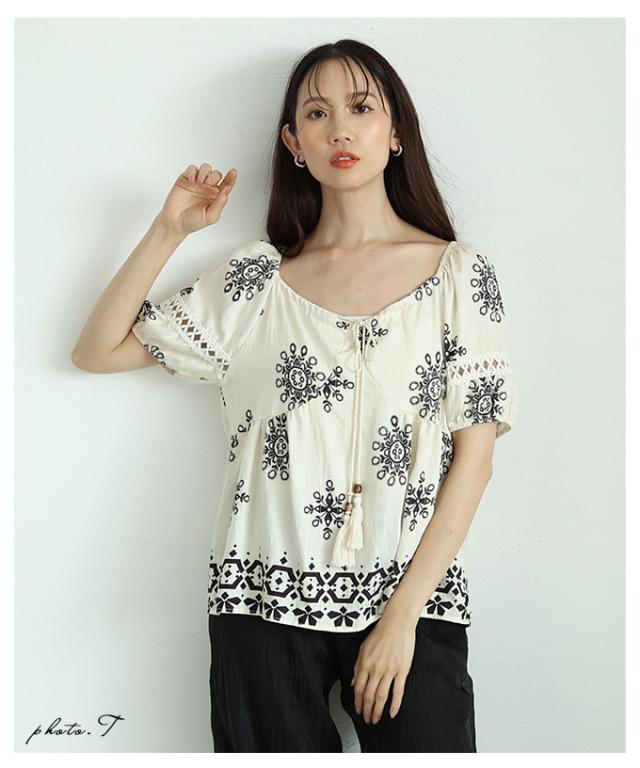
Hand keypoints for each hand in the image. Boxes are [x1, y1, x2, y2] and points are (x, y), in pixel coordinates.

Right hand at [156, 164, 237, 236]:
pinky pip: (192, 169)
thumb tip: (226, 191)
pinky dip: (193, 172)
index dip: (231, 178)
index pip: (226, 184)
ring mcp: (197, 183)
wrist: (175, 223)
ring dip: (205, 172)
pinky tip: (192, 181)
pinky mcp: (186, 179)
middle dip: (214, 176)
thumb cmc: (193, 221)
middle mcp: (208, 188)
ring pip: (206, 168)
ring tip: (200, 182)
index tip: (234, 172)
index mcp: (216, 197)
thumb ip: (220, 204)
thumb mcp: (211, 216)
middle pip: (216, 174)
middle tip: (208, 184)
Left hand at [351, 607, 417, 724]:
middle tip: (367, 719)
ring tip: (376, 719)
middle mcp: (376, 669)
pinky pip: (398, 691)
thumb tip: (354, 683)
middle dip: (367, 710)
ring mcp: (390, 670)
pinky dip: (395, 705)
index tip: (358, 710)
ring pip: (382, 696)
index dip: (358, 702)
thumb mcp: (363, 648)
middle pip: (370, 695)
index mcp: (365, 663)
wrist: (397, 622)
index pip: (359, 689)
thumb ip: (358, 666)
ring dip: (378, 710)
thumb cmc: (380, 633)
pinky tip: (392, 713)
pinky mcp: (402, 670)